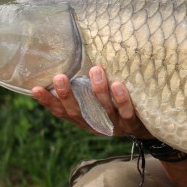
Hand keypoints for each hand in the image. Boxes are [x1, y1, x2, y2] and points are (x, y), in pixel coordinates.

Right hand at [31, 66, 152, 138]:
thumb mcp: (102, 100)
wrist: (151, 126)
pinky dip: (122, 100)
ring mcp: (114, 126)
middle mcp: (96, 124)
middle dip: (67, 96)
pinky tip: (118, 84)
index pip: (62, 112)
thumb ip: (88, 88)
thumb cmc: (121, 106)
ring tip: (95, 70)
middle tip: (60, 77)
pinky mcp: (133, 125)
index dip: (48, 102)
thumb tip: (76, 59)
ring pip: (103, 110)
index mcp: (85, 119)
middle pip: (78, 113)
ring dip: (98, 91)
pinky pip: (127, 113)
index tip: (34, 88)